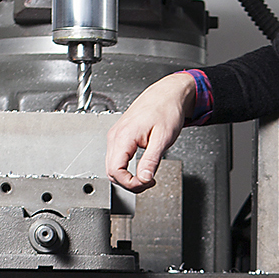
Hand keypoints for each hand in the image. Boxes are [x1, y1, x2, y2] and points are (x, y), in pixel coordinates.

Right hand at [105, 71, 196, 191]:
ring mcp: (116, 135)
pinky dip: (127, 168)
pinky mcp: (120, 135)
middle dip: (129, 182)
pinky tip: (141, 167)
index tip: (146, 183)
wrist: (167, 94)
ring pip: (113, 166)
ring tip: (147, 175)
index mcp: (123, 137)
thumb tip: (143, 179)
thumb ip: (151, 161)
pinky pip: (117, 158)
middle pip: (111, 171)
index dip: (129, 183)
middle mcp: (115, 136)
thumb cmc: (166, 110)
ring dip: (128, 176)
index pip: (115, 171)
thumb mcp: (163, 139)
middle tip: (149, 182)